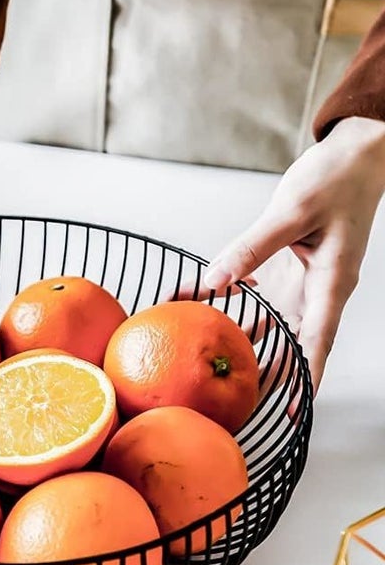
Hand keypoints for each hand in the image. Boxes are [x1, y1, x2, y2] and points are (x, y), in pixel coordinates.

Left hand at [203, 116, 384, 391]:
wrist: (356, 153)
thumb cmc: (338, 177)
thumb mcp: (292, 211)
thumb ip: (251, 248)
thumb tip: (214, 282)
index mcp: (332, 283)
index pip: (318, 342)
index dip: (306, 378)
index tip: (293, 411)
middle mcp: (319, 289)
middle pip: (293, 345)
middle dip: (269, 375)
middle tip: (237, 404)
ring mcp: (304, 281)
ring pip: (274, 325)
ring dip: (245, 342)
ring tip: (212, 365)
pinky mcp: (290, 268)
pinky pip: (261, 296)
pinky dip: (235, 304)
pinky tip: (208, 308)